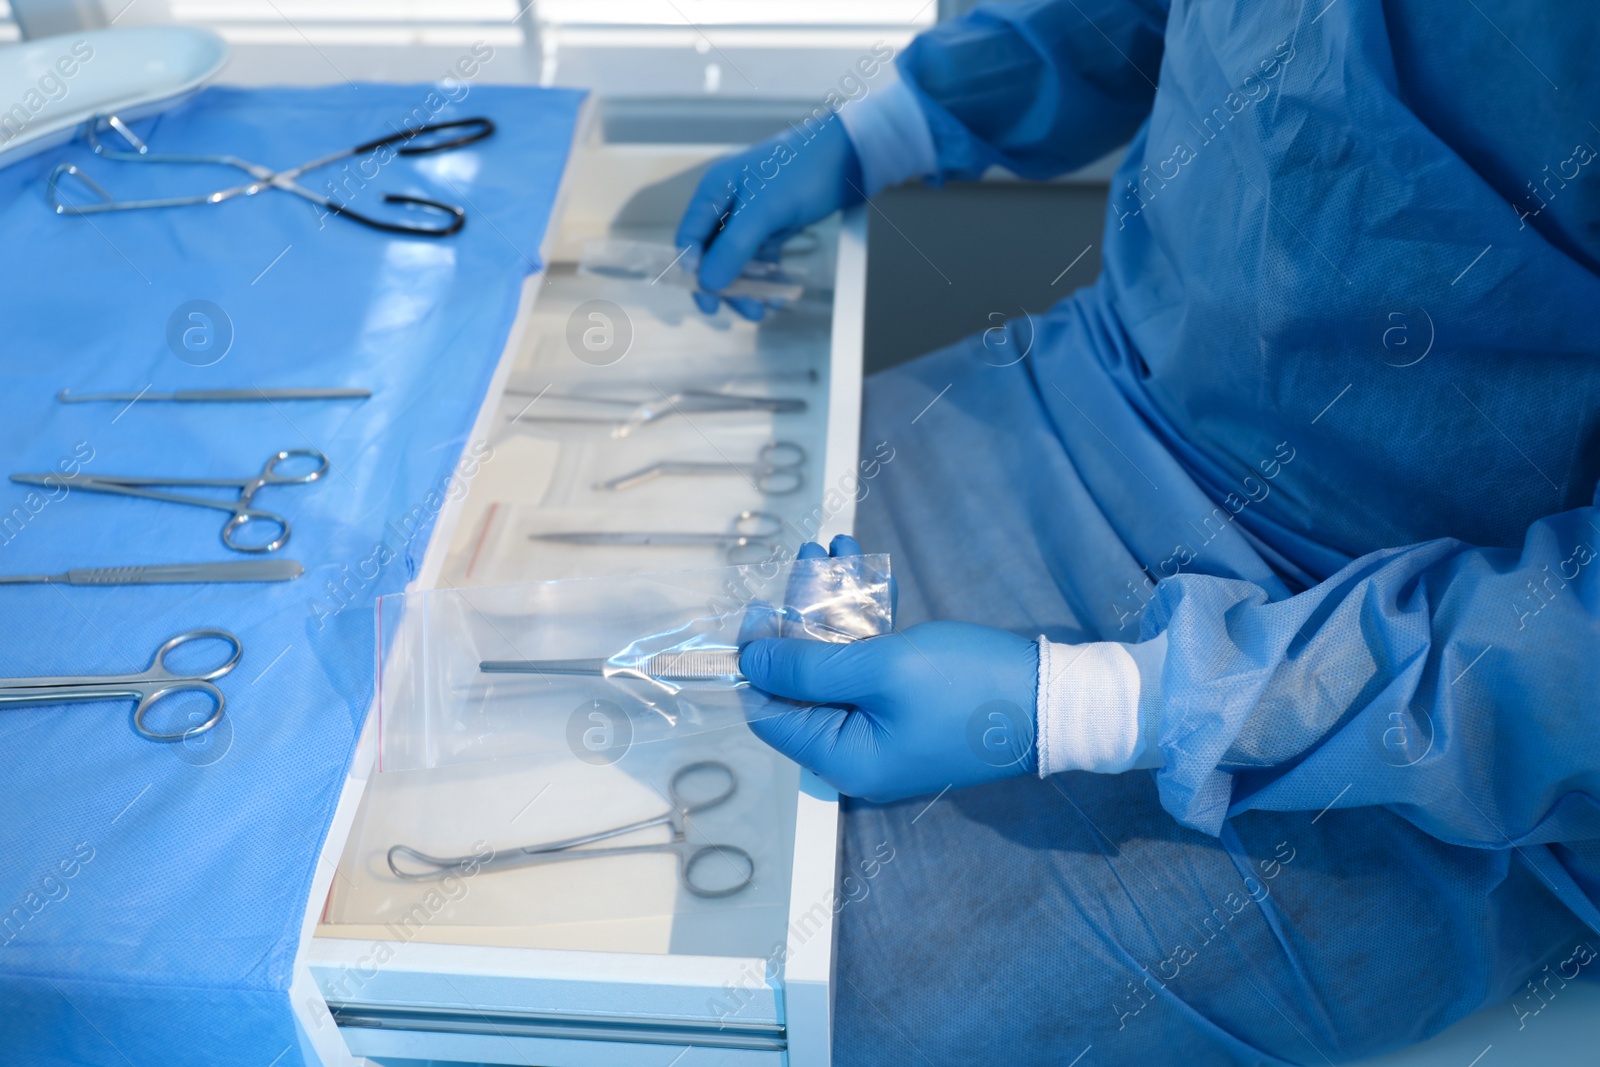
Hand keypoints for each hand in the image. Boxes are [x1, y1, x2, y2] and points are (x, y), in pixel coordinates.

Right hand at [675, 117, 864, 320]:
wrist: (847, 155)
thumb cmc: (801, 171)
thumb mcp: (764, 210)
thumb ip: (734, 247)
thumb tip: (708, 283)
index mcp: (714, 192)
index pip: (690, 238)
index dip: (692, 272)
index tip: (708, 302)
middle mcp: (726, 205)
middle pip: (712, 255)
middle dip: (725, 286)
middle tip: (743, 313)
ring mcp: (750, 218)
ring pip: (737, 261)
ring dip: (748, 288)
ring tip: (763, 310)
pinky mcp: (772, 227)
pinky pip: (761, 260)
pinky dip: (767, 279)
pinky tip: (777, 296)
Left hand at [739, 544, 1038, 800]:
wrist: (1055, 700)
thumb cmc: (968, 686)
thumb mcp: (880, 668)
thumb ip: (807, 667)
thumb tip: (749, 663)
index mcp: (841, 758)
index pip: (769, 712)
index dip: (759, 658)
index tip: (760, 606)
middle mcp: (856, 751)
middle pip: (803, 681)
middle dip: (799, 615)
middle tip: (805, 560)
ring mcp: (884, 729)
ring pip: (837, 663)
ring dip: (831, 605)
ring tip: (831, 549)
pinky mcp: (909, 706)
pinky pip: (870, 663)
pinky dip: (864, 619)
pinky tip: (861, 569)